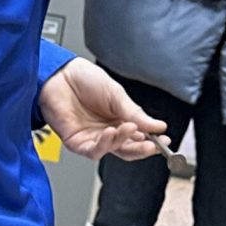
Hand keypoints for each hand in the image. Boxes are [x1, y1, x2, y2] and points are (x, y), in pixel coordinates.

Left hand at [39, 59, 169, 161]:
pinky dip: (105, 144)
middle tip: (154, 144)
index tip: (164, 140)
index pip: (138, 137)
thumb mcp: (117, 95)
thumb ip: (135, 113)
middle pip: (127, 149)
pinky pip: (93, 150)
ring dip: (124, 142)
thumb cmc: (85, 80)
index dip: (152, 141)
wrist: (60, 75)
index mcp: (119, 120)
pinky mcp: (76, 142)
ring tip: (131, 129)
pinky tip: (111, 132)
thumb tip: (158, 127)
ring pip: (112, 150)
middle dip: (142, 148)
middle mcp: (107, 132)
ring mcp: (92, 138)